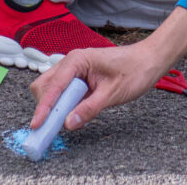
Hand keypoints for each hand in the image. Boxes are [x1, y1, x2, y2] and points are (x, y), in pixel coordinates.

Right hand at [29, 6, 186, 129]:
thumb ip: (89, 108)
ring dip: (54, 105)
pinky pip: (64, 91)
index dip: (43, 107)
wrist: (149, 60)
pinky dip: (63, 103)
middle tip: (52, 127)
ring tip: (64, 121)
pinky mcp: (80, 77)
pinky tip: (73, 113)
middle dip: (45, 106)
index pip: (52, 86)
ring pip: (52, 89)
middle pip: (45, 85)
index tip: (36, 125)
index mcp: (77, 60)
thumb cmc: (134, 71)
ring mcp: (75, 69)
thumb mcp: (112, 94)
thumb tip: (68, 123)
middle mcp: (71, 62)